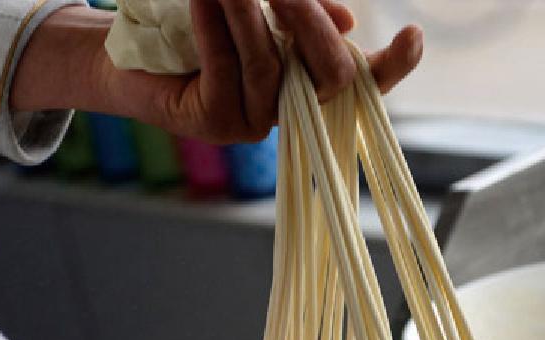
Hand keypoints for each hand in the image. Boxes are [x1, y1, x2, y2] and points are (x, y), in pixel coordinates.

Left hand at [10, 2, 423, 143]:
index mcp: (309, 82)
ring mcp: (254, 121)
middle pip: (330, 75)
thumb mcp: (257, 11)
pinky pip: (226, 66)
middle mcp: (291, 108)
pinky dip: (216, 24)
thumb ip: (299, 13)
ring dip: (252, 11)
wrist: (132, 58)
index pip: (363, 82)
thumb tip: (346, 19)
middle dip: (311, 24)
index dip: (393, 67)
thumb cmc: (199, 27)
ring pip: (271, 63)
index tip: (412, 36)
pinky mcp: (216, 123)